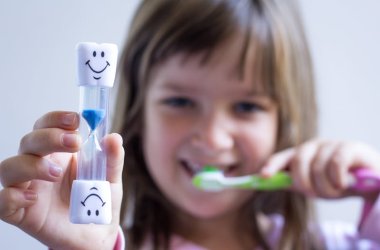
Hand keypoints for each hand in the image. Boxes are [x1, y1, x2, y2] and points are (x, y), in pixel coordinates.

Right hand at [0, 111, 124, 249]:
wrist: (96, 234)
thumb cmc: (98, 201)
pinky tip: (33, 197)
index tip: (75, 119)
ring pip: (9, 167)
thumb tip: (114, 138)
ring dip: (31, 165)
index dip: (56, 118)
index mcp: (60, 153)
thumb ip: (112, 159)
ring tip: (56, 173)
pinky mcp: (22, 212)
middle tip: (74, 143)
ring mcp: (29, 188)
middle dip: (49, 137)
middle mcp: (40, 166)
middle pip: (29, 141)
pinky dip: (11, 196)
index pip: (48, 126)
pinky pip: (3, 201)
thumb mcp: (110, 179)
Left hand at [260, 139, 379, 198]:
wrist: (371, 183)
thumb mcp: (314, 185)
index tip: (264, 176)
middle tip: (314, 193)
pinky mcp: (350, 146)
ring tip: (336, 191)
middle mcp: (314, 145)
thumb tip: (269, 182)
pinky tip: (344, 184)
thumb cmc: (339, 183)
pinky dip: (337, 178)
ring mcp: (332, 144)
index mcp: (302, 154)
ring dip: (325, 186)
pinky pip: (335, 163)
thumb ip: (294, 183)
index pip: (283, 157)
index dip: (272, 165)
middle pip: (299, 161)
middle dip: (305, 182)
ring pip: (318, 166)